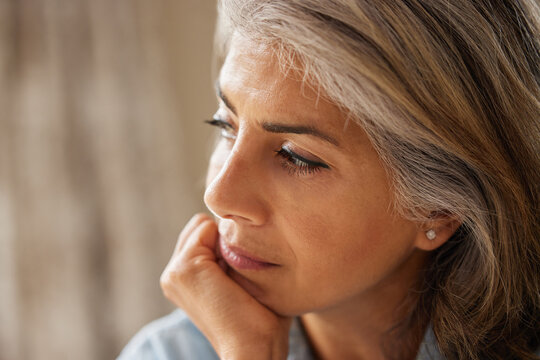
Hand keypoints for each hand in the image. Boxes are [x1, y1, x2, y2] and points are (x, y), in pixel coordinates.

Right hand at [160, 214, 291, 359]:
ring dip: (228, 240)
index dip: (231, 242)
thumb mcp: (245, 278)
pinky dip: (228, 242)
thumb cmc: (262, 318)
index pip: (206, 232)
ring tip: (236, 276)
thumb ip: (237, 250)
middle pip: (204, 225)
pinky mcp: (183, 269)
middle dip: (226, 238)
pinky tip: (233, 274)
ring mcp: (175, 271)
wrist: (253, 349)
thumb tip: (244, 224)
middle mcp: (173, 273)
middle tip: (239, 275)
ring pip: (206, 224)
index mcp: (185, 277)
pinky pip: (209, 227)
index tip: (242, 273)